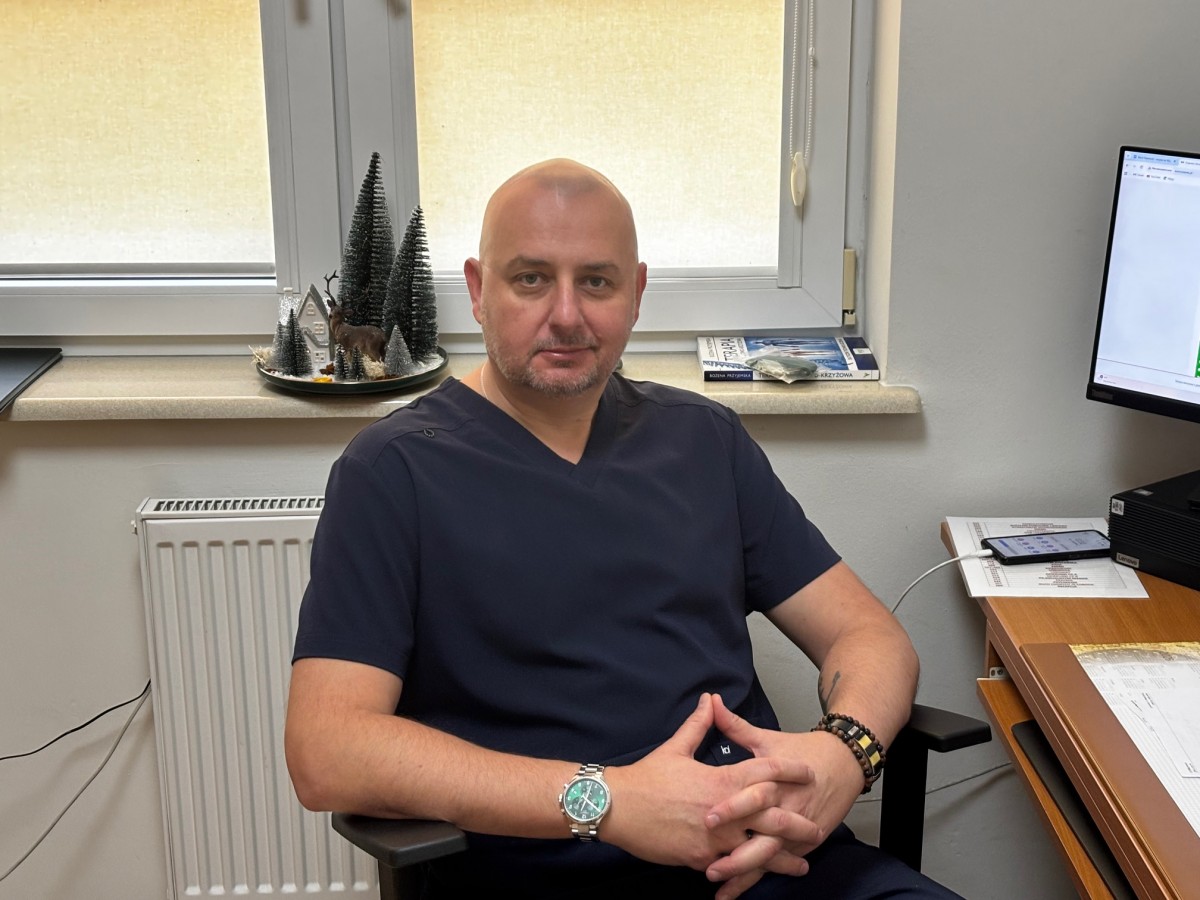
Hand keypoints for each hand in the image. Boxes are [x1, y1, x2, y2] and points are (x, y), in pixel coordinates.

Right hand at [602, 694, 817, 873]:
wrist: (618, 808)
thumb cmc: (647, 778)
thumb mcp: (676, 748)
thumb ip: (699, 725)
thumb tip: (710, 700)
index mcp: (721, 779)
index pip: (765, 772)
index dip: (790, 770)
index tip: (808, 772)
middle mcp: (724, 811)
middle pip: (772, 817)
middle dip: (797, 824)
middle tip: (816, 827)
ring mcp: (714, 839)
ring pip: (758, 851)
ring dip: (782, 858)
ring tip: (801, 864)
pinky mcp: (701, 859)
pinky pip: (732, 868)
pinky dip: (749, 873)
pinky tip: (761, 876)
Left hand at [701, 695, 864, 898]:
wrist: (845, 762)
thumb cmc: (802, 750)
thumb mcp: (767, 739)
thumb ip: (735, 726)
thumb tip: (711, 702)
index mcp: (776, 782)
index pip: (754, 797)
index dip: (732, 808)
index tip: (709, 818)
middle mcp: (788, 809)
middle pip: (763, 838)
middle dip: (737, 856)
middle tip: (710, 867)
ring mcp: (798, 830)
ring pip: (771, 858)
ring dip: (746, 875)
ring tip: (721, 888)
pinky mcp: (806, 843)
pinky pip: (781, 863)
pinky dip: (761, 877)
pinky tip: (739, 889)